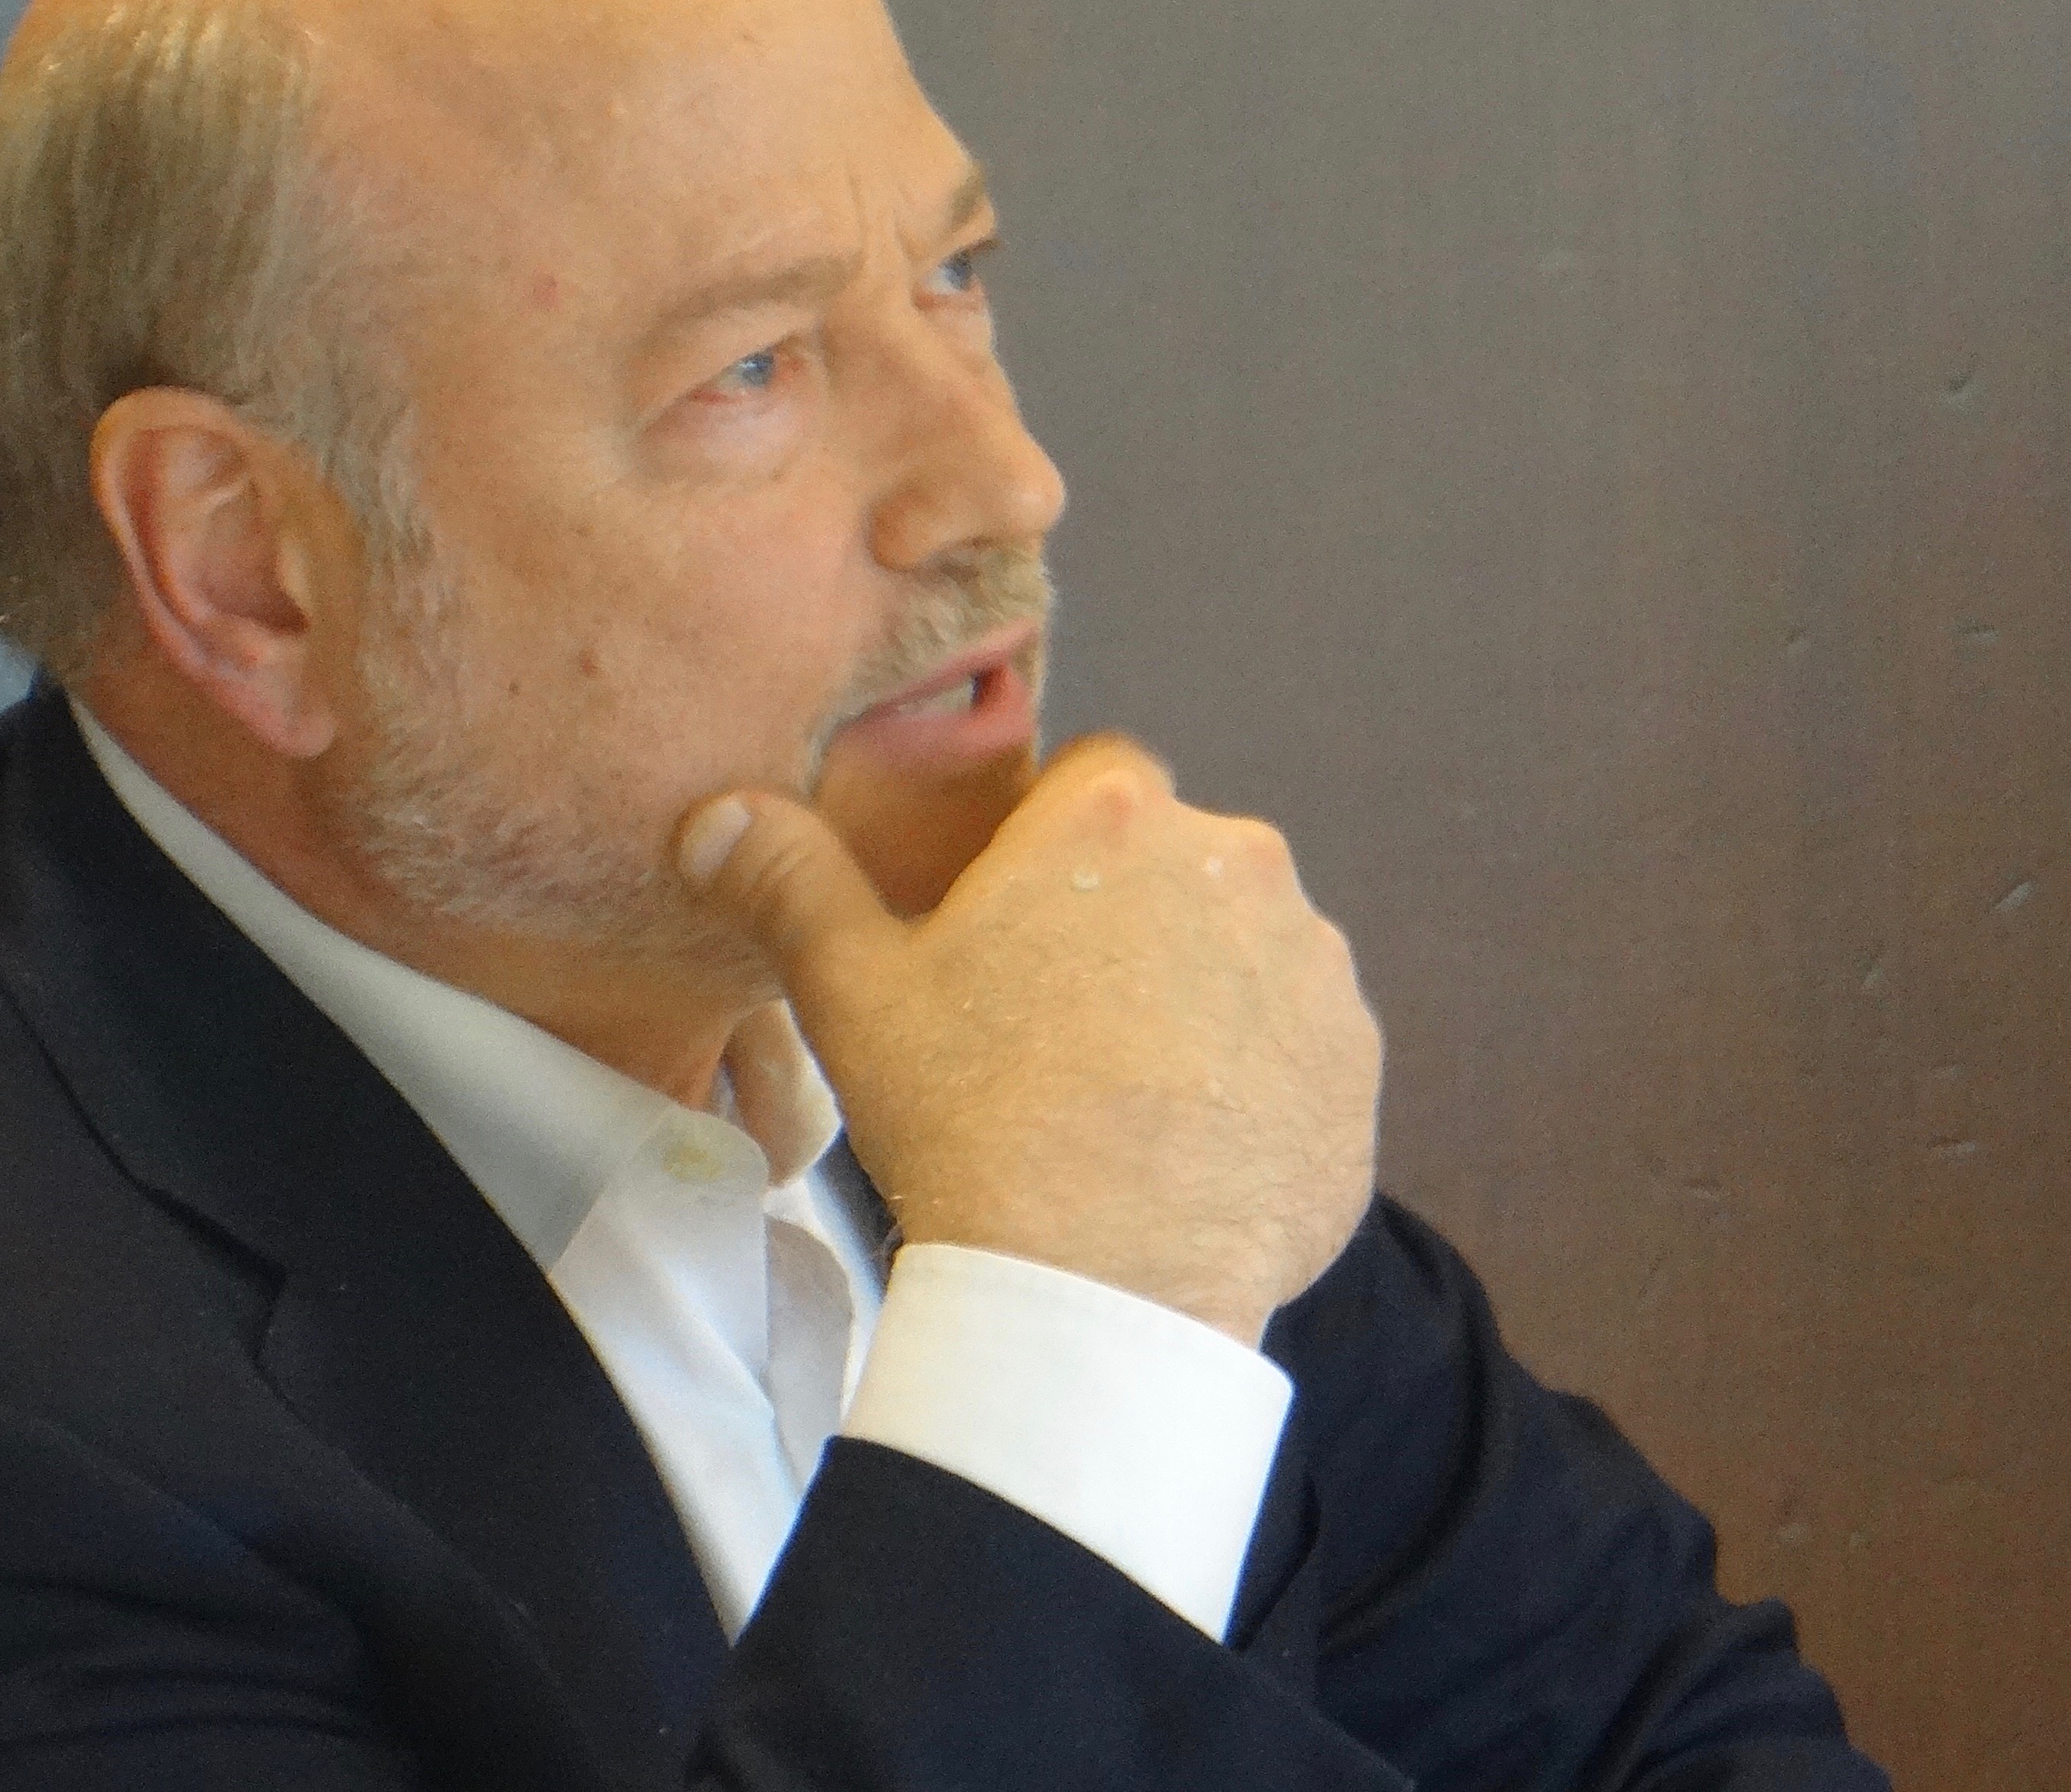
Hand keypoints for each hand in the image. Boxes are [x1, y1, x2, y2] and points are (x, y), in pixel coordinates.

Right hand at [681, 736, 1380, 1344]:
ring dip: (1193, 996)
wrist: (1103, 1293)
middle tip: (1051, 1024)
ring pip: (1241, 951)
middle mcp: (1239, 863)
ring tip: (1117, 1094)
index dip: (1048, 847)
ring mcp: (1313, 966)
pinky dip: (1250, 1078)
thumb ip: (789, 880)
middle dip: (1125, 920)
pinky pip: (1295, 1045)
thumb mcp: (849, 992)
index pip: (1094, 777)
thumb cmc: (971, 1127)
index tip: (1013, 925)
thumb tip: (716, 816)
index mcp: (1117, 818)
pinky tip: (1181, 1145)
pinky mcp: (1354, 1064)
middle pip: (1174, 864)